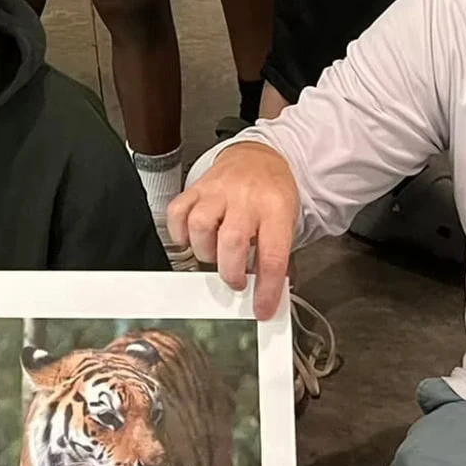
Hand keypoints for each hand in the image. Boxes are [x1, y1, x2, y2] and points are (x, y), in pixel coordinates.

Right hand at [168, 142, 298, 320]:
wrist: (259, 157)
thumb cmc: (273, 194)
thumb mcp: (287, 222)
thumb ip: (277, 259)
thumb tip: (268, 297)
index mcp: (275, 209)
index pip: (272, 256)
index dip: (266, 289)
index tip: (261, 309)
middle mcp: (245, 198)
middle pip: (231, 242)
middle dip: (231, 273)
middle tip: (236, 281)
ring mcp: (218, 191)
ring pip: (200, 226)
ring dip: (205, 252)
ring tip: (216, 255)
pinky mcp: (196, 188)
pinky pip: (177, 212)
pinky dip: (180, 233)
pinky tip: (193, 239)